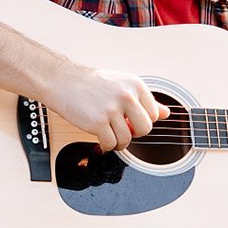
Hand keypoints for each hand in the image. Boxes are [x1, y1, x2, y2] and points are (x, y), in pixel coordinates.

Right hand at [44, 64, 169, 151]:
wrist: (62, 81)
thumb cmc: (90, 83)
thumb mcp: (122, 84)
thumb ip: (144, 99)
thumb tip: (166, 113)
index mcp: (135, 84)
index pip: (154, 114)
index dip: (142, 121)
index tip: (131, 120)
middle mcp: (126, 95)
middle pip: (145, 129)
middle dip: (134, 133)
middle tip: (122, 129)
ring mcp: (112, 109)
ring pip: (127, 139)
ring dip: (118, 142)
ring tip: (109, 134)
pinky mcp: (98, 122)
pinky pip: (111, 144)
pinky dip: (106, 146)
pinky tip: (100, 138)